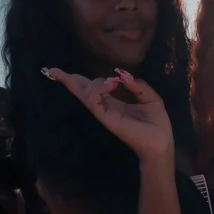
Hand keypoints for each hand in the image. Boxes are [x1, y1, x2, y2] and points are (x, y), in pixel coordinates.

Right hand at [43, 67, 172, 161]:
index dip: (82, 79)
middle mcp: (106, 107)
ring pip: (85, 94)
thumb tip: (122, 74)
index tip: (72, 71)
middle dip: (68, 80)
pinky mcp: (106, 118)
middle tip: (52, 70)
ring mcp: (104, 113)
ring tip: (93, 79)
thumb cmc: (157, 124)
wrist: (160, 143)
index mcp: (115, 102)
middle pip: (82, 91)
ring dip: (83, 82)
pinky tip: (109, 83)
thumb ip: (137, 85)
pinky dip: (97, 89)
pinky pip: (93, 101)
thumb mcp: (150, 98)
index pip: (94, 88)